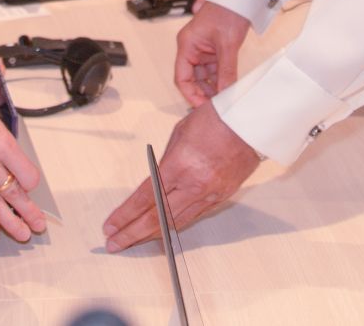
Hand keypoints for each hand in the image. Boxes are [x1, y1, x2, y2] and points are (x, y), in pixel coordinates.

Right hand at [0, 103, 47, 242]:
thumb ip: (5, 149)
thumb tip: (20, 175)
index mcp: (0, 143)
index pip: (26, 173)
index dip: (30, 182)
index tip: (31, 186)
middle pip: (14, 193)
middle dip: (27, 212)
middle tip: (38, 225)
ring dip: (10, 221)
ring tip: (23, 232)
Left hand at [101, 101, 260, 250]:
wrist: (252, 123)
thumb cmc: (218, 119)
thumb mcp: (179, 134)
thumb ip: (164, 161)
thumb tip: (154, 179)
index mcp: (180, 165)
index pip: (144, 199)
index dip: (125, 216)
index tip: (111, 226)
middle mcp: (194, 185)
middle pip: (157, 218)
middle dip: (132, 233)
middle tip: (115, 243)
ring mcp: (210, 194)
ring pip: (175, 223)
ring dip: (152, 233)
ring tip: (134, 238)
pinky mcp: (221, 197)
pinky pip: (193, 216)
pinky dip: (175, 225)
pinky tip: (162, 228)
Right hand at [173, 1, 248, 106]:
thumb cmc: (228, 9)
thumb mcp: (227, 45)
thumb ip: (226, 71)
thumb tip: (226, 91)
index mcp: (187, 44)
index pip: (181, 77)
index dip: (190, 94)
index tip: (201, 106)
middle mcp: (192, 47)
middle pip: (192, 78)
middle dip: (202, 92)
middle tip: (215, 105)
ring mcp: (203, 48)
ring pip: (204, 75)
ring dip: (213, 86)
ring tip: (223, 99)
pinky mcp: (214, 48)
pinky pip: (214, 68)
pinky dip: (220, 78)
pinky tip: (228, 87)